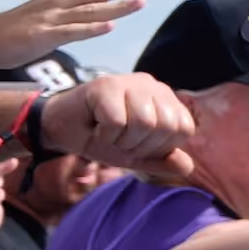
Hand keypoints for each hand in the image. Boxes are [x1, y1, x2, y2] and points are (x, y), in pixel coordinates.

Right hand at [40, 64, 195, 167]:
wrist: (60, 129)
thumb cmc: (100, 138)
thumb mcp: (134, 155)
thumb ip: (161, 161)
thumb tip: (188, 168)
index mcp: (165, 100)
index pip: (183, 128)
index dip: (160, 148)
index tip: (137, 145)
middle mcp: (152, 86)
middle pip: (166, 125)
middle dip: (141, 145)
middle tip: (120, 140)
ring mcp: (129, 82)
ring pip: (144, 122)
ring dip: (122, 140)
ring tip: (109, 134)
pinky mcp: (105, 85)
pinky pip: (117, 122)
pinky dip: (104, 136)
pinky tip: (95, 128)